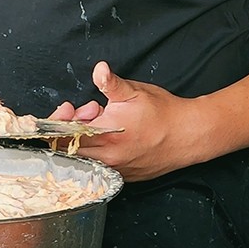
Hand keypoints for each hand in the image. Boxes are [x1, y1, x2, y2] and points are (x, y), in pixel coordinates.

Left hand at [50, 61, 193, 181]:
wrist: (189, 135)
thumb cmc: (163, 113)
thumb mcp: (134, 92)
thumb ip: (110, 83)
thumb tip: (98, 69)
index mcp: (104, 136)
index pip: (62, 136)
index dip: (60, 120)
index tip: (69, 108)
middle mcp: (107, 158)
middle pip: (69, 149)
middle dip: (72, 128)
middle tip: (91, 113)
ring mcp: (115, 170)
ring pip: (84, 159)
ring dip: (85, 141)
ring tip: (103, 125)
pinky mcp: (123, 177)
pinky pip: (99, 168)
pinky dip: (98, 152)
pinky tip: (110, 139)